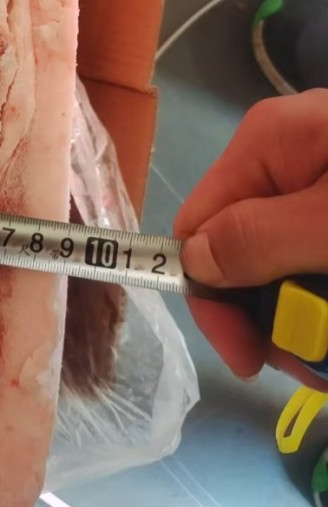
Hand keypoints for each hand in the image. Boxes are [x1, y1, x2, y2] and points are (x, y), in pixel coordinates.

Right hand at [175, 90, 327, 386]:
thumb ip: (260, 238)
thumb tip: (191, 264)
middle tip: (315, 361)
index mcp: (266, 145)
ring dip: (308, 318)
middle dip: (271, 316)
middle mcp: (287, 162)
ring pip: (287, 267)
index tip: (250, 357)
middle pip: (243, 253)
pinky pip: (318, 262)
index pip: (197, 227)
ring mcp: (321, 185)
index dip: (213, 298)